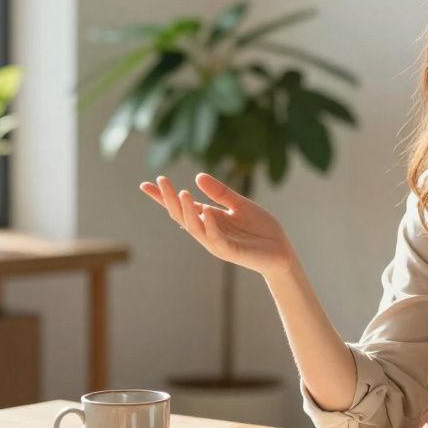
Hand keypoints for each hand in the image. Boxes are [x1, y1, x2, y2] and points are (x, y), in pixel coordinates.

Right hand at [141, 173, 294, 277]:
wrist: (282, 251)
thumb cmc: (261, 229)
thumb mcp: (241, 204)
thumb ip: (221, 193)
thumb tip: (197, 176)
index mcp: (209, 218)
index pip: (182, 206)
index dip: (163, 197)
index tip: (145, 184)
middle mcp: (208, 231)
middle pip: (182, 215)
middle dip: (170, 199)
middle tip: (161, 181)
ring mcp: (217, 242)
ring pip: (195, 227)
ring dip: (187, 211)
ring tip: (182, 193)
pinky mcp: (231, 251)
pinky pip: (216, 238)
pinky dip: (210, 225)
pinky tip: (206, 211)